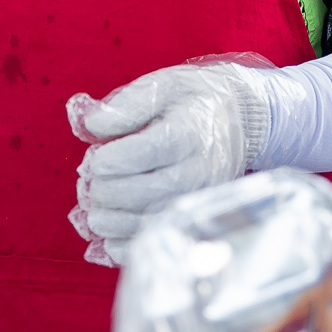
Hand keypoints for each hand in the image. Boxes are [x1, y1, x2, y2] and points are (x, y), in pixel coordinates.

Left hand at [66, 58, 276, 265]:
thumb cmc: (195, 100)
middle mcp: (196, 171)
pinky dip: (123, 245)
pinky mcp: (194, 217)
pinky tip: (107, 234)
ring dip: (107, 220)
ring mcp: (197, 198)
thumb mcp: (162, 86)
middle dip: (101, 190)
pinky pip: (155, 241)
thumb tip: (90, 126)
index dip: (106, 160)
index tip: (95, 156)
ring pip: (143, 222)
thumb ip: (124, 105)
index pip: (137, 155)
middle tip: (90, 181)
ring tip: (94, 205)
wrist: (241, 119)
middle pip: (137, 193)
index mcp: (187, 134)